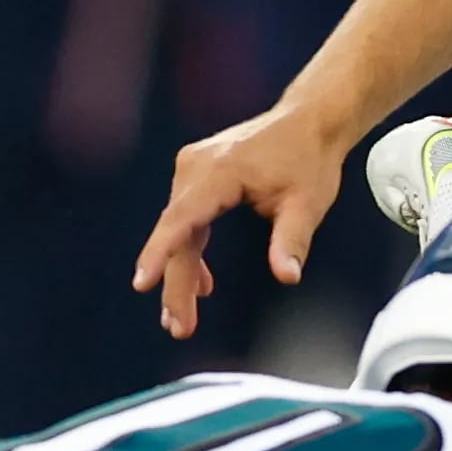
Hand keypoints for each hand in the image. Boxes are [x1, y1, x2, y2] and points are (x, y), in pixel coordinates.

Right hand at [134, 99, 354, 337]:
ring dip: (182, 273)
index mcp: (219, 172)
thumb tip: (287, 277)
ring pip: (179, 230)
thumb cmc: (309, 161)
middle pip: (178, 234)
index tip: (141, 282)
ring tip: (182, 319)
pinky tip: (203, 285)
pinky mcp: (196, 174)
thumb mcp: (308, 203)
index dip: (160, 253)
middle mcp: (195, 167)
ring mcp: (192, 169)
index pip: (182, 219)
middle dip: (176, 284)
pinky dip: (192, 251)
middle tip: (179, 328)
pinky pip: (187, 219)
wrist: (308, 122)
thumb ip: (292, 240)